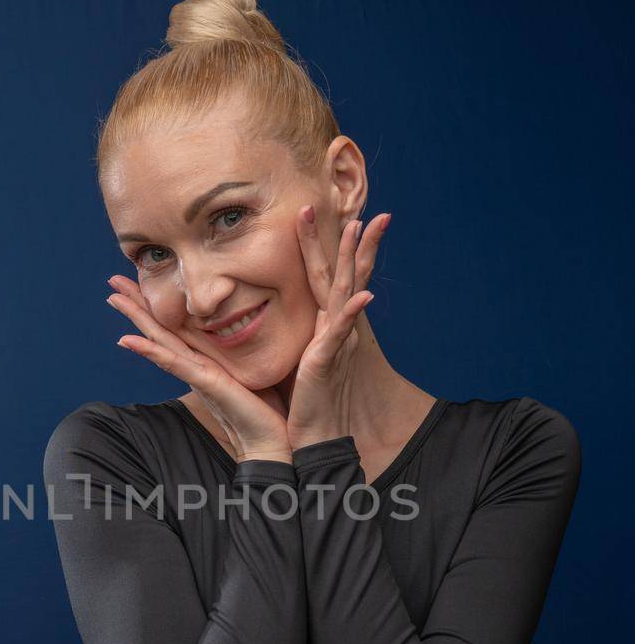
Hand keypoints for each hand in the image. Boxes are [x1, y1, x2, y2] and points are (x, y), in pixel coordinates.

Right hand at [105, 276, 291, 461]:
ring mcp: (197, 374)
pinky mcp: (205, 383)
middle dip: (136, 304)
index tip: (139, 281)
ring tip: (113, 297)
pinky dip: (149, 352)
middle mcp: (196, 365)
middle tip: (112, 280)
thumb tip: (257, 325)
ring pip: (159, 340)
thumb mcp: (256, 367)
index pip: (176, 326)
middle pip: (159, 328)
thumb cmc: (268, 408)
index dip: (157, 304)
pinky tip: (128, 340)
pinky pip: (173, 363)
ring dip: (135, 318)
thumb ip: (248, 349)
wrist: (272, 441)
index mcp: (207, 358)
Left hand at [286, 205, 390, 449]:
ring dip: (354, 259)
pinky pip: (342, 331)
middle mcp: (334, 327)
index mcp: (324, 324)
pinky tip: (365, 295)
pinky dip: (353, 312)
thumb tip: (277, 313)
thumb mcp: (294, 355)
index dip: (326, 247)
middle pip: (343, 275)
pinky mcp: (327, 358)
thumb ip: (296, 332)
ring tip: (359, 228)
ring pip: (344, 290)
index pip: (327, 277)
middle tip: (361, 209)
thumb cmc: (299, 399)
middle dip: (350, 241)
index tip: (324, 215)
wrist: (310, 433)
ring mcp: (334, 340)